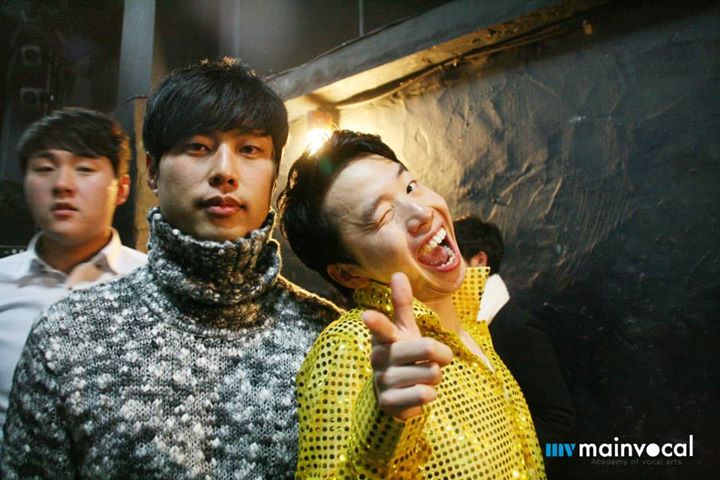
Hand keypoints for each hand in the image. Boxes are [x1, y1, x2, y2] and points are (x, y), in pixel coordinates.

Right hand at [362, 272, 452, 419]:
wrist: (393, 395)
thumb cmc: (403, 355)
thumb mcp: (405, 330)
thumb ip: (402, 304)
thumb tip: (398, 273)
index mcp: (383, 338)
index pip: (381, 327)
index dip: (376, 321)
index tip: (367, 314)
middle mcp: (379, 358)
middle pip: (427, 348)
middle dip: (441, 354)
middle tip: (437, 358)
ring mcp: (382, 381)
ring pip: (431, 373)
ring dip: (435, 377)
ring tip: (422, 377)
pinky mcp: (389, 403)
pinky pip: (424, 395)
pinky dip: (430, 395)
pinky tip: (418, 393)